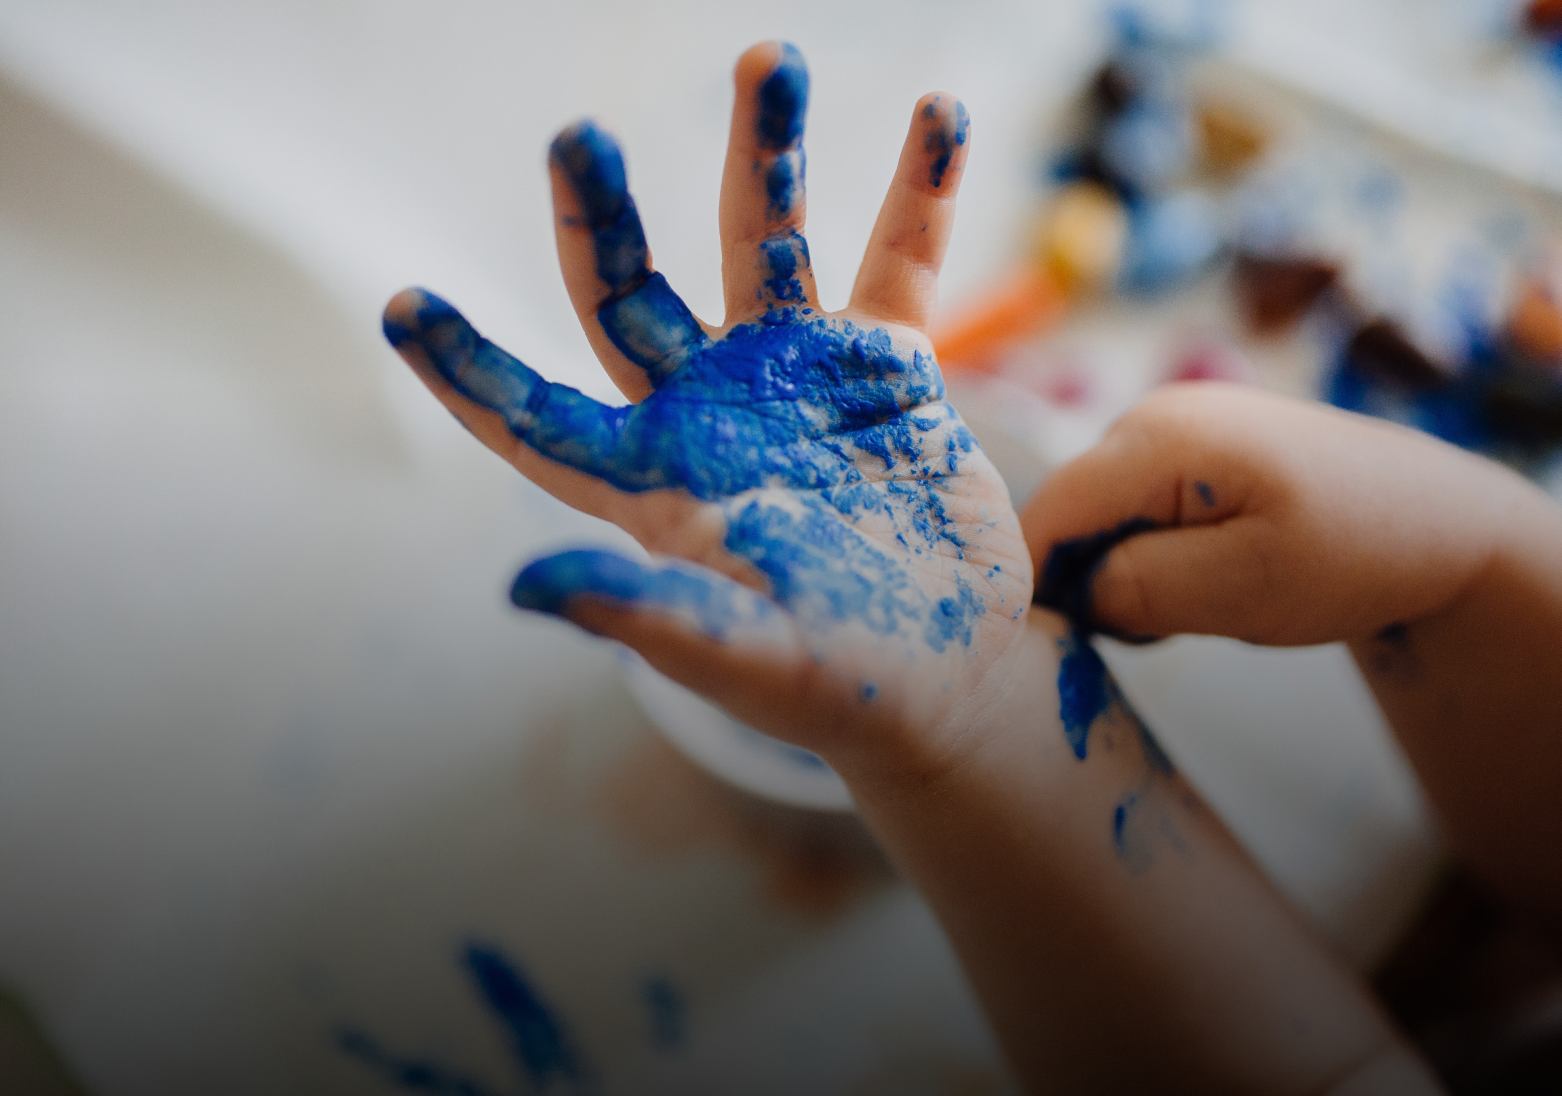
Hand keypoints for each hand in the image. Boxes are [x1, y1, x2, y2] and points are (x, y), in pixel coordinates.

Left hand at [383, 43, 1029, 778]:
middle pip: (631, 292)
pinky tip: (941, 113)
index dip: (469, 367)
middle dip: (604, 215)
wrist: (949, 670)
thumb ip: (648, 614)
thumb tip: (522, 587)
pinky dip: (918, 193)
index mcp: (656, 481)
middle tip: (579, 135)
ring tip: (774, 60)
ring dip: (766, 153)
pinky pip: (897, 263)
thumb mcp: (745, 655)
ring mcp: (796, 374)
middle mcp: (710, 408)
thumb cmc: (839, 685)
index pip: (537, 417)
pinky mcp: (884, 367)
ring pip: (763, 242)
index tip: (403, 305)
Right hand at [1022, 382, 1529, 645]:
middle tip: (1156, 630)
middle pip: (1067, 514)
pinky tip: (1203, 577)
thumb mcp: (1244, 589)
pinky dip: (1148, 555)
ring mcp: (1171, 426)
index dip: (1035, 583)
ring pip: (1097, 517)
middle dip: (1089, 581)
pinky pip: (1132, 509)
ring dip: (1121, 572)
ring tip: (1194, 605)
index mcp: (1159, 438)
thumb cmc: (1354, 554)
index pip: (1046, 513)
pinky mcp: (1189, 448)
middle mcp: (1151, 416)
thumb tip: (1070, 592)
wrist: (1442, 523)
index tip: (1067, 642)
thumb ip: (1138, 588)